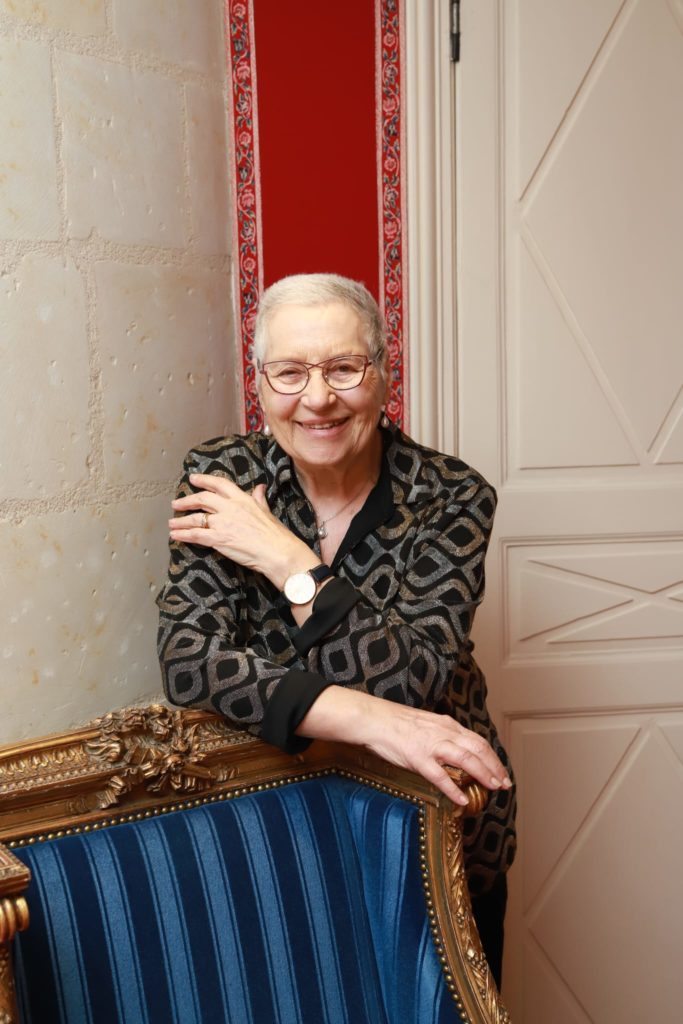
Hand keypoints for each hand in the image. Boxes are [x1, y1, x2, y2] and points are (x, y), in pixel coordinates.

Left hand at [168, 473, 316, 587]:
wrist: (278, 552)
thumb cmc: (275, 534)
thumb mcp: (267, 511)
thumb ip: (259, 498)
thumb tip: (260, 487)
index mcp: (242, 499)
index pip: (219, 484)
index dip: (204, 480)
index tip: (193, 478)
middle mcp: (229, 507)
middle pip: (202, 499)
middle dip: (186, 500)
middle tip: (176, 503)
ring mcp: (222, 523)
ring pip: (195, 518)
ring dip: (180, 520)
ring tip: (171, 522)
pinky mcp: (218, 539)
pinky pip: (196, 535)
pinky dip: (183, 535)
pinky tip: (175, 535)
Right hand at [359, 700, 511, 804]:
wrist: (372, 718)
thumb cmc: (394, 722)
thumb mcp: (425, 724)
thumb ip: (441, 735)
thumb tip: (453, 750)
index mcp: (446, 725)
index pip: (478, 740)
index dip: (493, 757)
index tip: (501, 771)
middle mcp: (443, 732)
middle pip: (478, 749)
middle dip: (495, 767)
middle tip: (505, 784)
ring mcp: (431, 745)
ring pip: (466, 759)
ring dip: (483, 774)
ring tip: (493, 788)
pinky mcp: (417, 757)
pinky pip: (439, 775)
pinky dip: (453, 789)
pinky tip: (461, 799)